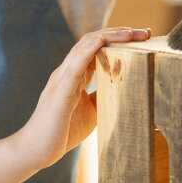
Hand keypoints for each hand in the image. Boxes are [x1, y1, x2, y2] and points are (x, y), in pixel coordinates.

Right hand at [16, 26, 150, 170]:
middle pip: (94, 41)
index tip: (143, 38)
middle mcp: (68, 71)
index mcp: (76, 75)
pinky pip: (74, 65)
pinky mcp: (60, 91)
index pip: (99, 48)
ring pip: (84, 47)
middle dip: (120, 34)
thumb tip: (126, 89)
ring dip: (109, 37)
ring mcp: (62, 79)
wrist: (36, 150)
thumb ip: (103, 96)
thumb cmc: (62, 131)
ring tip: (130, 33)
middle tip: (146, 32)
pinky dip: (88, 50)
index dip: (120, 40)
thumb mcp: (92, 111)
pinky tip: (100, 41)